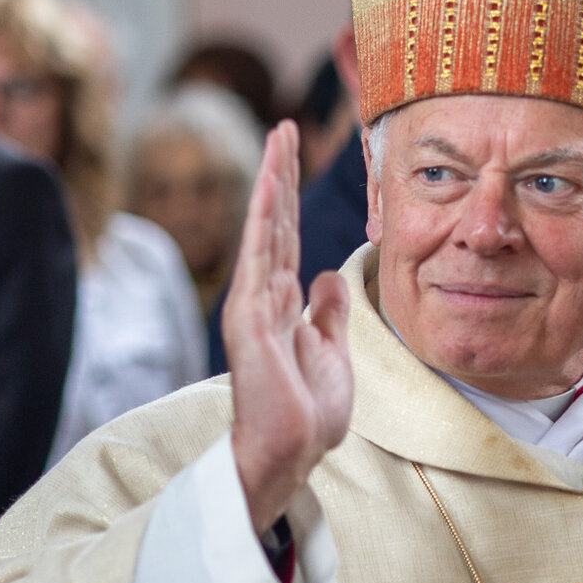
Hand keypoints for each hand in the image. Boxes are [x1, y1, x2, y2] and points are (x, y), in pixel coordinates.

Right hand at [226, 121, 353, 534]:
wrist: (291, 455)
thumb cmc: (307, 414)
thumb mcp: (333, 352)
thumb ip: (328, 313)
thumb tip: (327, 275)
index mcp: (285, 304)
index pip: (288, 237)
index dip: (292, 196)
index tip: (295, 156)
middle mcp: (265, 297)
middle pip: (274, 222)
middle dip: (281, 173)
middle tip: (286, 128)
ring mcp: (254, 306)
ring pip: (265, 229)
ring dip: (273, 182)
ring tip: (279, 139)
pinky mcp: (250, 320)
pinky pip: (260, 258)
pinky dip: (263, 220)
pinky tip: (270, 186)